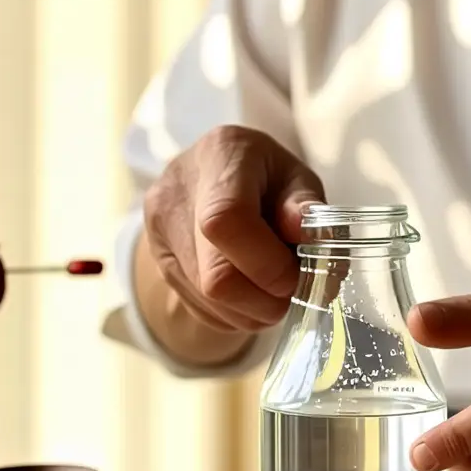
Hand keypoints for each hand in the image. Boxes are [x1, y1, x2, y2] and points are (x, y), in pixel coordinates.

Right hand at [142, 126, 324, 332]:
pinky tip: (251, 291)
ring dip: (254, 310)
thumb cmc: (265, 175)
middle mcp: (176, 193)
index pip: (227, 221)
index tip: (296, 275)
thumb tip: (310, 239)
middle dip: (266, 299)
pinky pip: (201, 309)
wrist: (213, 172)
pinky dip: (236, 313)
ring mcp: (159, 232)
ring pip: (209, 300)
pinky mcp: (159, 263)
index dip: (268, 265)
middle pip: (216, 276)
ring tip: (274, 288)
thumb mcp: (297, 178)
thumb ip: (306, 207)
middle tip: (292, 290)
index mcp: (220, 156)